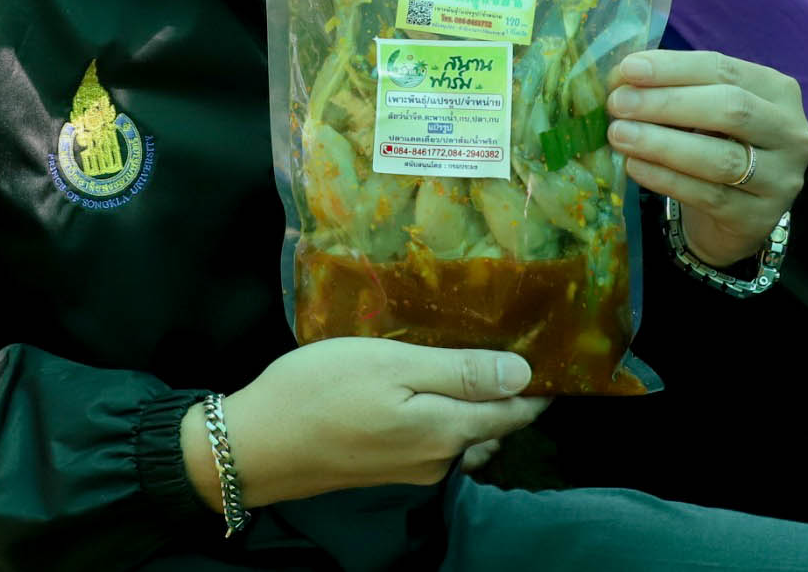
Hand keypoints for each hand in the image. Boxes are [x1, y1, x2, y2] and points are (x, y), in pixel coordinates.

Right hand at [198, 337, 549, 509]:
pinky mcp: (384, 466)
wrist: (253, 446)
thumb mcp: (392, 366)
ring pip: (463, 433)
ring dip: (477, 403)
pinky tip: (431, 386)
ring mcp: (410, 468)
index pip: (515, 411)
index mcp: (447, 431)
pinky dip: (446, 414)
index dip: (538, 382)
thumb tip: (524, 374)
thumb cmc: (320, 392)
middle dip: (510, 391)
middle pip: (493, 425)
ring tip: (479, 357)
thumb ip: (460, 372)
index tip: (554, 348)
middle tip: (516, 339)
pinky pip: (434, 439)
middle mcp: (438, 459)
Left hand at [604, 50, 807, 268]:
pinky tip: (635, 166)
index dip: (673, 68)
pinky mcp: (759, 218)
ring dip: (661, 143)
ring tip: (619, 135)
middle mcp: (790, 132)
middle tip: (618, 104)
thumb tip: (621, 78)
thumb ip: (673, 90)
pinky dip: (666, 178)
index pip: (724, 70)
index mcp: (777, 91)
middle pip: (729, 109)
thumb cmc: (717, 145)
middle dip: (667, 103)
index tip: (628, 70)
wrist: (734, 215)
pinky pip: (707, 195)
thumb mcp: (704, 110)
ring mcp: (781, 178)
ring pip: (719, 157)